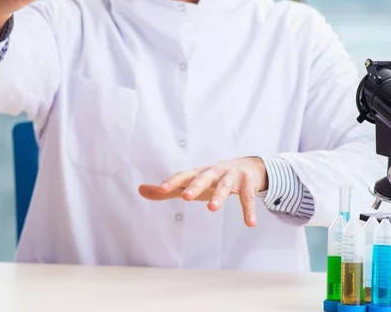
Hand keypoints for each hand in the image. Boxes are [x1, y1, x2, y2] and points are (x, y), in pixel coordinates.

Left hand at [138, 157, 267, 226]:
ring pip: (224, 186)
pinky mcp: (247, 184)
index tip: (161, 189)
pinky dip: (249, 210)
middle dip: (195, 186)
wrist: (247, 166)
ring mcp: (231, 177)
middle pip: (203, 177)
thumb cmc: (212, 179)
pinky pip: (247, 198)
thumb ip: (168, 190)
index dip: (173, 181)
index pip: (184, 175)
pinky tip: (250, 224)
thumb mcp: (191, 183)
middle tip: (185, 197)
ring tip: (212, 209)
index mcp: (199, 173)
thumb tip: (140, 190)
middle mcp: (214, 172)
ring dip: (219, 196)